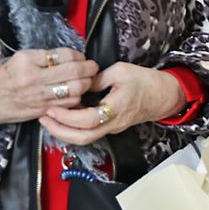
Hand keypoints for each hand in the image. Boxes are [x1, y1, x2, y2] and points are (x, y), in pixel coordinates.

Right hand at [0, 49, 99, 125]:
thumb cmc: (4, 77)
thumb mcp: (17, 58)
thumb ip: (42, 56)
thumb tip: (70, 56)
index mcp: (26, 60)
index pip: (63, 54)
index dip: (78, 55)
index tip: (81, 57)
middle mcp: (34, 78)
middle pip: (74, 71)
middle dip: (89, 68)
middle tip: (92, 67)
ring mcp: (40, 96)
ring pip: (76, 89)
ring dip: (87, 83)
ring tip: (87, 79)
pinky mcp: (44, 109)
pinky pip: (70, 103)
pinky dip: (79, 97)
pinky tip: (77, 92)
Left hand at [39, 63, 185, 145]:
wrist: (165, 95)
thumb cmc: (146, 81)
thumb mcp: (121, 71)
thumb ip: (98, 78)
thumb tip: (80, 83)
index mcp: (116, 108)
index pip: (87, 120)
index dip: (67, 117)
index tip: (52, 107)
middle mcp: (113, 123)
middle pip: (83, 137)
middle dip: (59, 131)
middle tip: (43, 118)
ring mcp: (113, 127)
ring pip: (85, 138)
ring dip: (64, 132)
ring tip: (49, 119)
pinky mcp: (112, 127)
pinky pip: (90, 132)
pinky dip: (73, 128)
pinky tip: (64, 117)